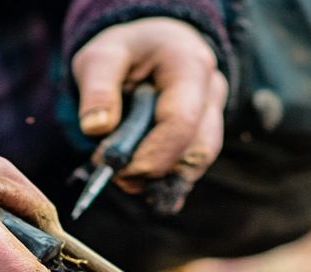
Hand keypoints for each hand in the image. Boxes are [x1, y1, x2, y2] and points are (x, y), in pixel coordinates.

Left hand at [72, 17, 227, 192]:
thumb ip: (97, 90)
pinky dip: (167, 180)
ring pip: (198, 162)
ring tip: (124, 176)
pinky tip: (141, 183)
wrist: (147, 49)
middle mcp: (211, 90)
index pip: (181, 120)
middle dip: (154, 170)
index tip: (116, 168)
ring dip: (161, 179)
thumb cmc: (125, 52)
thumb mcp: (100, 58)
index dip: (152, 154)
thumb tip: (95, 128)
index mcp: (189, 64)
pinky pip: (193, 167)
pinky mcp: (207, 136)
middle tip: (114, 174)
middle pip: (196, 148)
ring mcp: (214, 115)